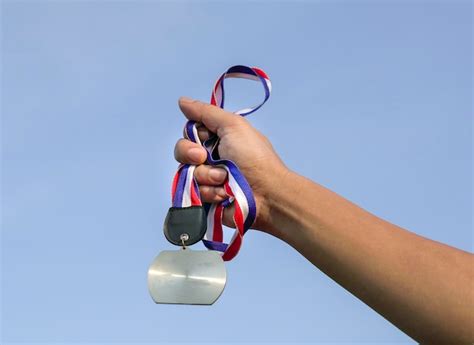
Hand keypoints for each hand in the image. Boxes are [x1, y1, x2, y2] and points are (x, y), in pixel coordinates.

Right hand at [174, 97, 287, 231]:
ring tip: (224, 179)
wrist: (267, 193)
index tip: (204, 139)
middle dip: (191, 155)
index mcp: (218, 138)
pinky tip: (224, 194)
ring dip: (205, 176)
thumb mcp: (232, 126)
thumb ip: (206, 112)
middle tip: (203, 158)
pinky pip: (194, 194)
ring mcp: (209, 178)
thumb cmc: (254, 157)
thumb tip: (182, 100)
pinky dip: (209, 192)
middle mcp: (211, 157)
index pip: (189, 132)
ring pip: (186, 174)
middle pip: (182, 152)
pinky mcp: (208, 197)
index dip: (192, 136)